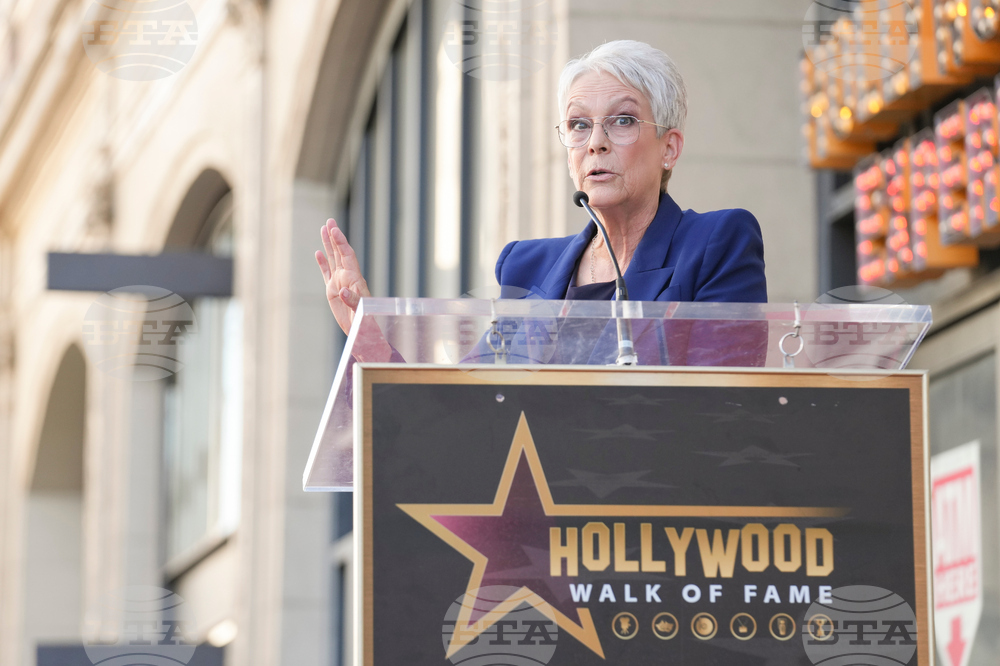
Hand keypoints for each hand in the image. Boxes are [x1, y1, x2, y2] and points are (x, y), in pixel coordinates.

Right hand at [315, 218, 369, 335]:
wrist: (364, 333)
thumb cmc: (367, 323)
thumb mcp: (361, 312)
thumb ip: (353, 300)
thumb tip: (342, 290)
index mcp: (355, 279)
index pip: (347, 256)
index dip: (341, 242)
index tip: (334, 230)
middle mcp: (348, 278)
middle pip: (340, 253)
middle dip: (335, 237)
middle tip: (329, 221)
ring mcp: (340, 283)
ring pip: (333, 259)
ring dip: (328, 245)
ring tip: (323, 229)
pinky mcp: (333, 292)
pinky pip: (326, 273)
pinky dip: (322, 263)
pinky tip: (318, 252)